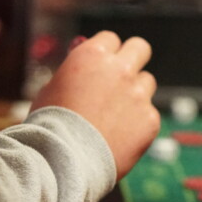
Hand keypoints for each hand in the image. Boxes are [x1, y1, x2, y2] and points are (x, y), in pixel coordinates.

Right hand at [31, 31, 159, 179]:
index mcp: (93, 55)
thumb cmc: (51, 125)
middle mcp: (120, 69)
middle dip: (133, 58)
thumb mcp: (53, 86)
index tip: (101, 67)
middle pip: (140, 48)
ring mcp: (138, 94)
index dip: (105, 54)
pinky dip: (138, 123)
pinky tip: (119, 137)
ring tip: (115, 116)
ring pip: (147, 82)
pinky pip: (149, 114)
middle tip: (124, 75)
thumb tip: (82, 47)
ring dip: (135, 93)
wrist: (64, 161)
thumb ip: (75, 68)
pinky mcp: (150, 119)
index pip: (111, 40)